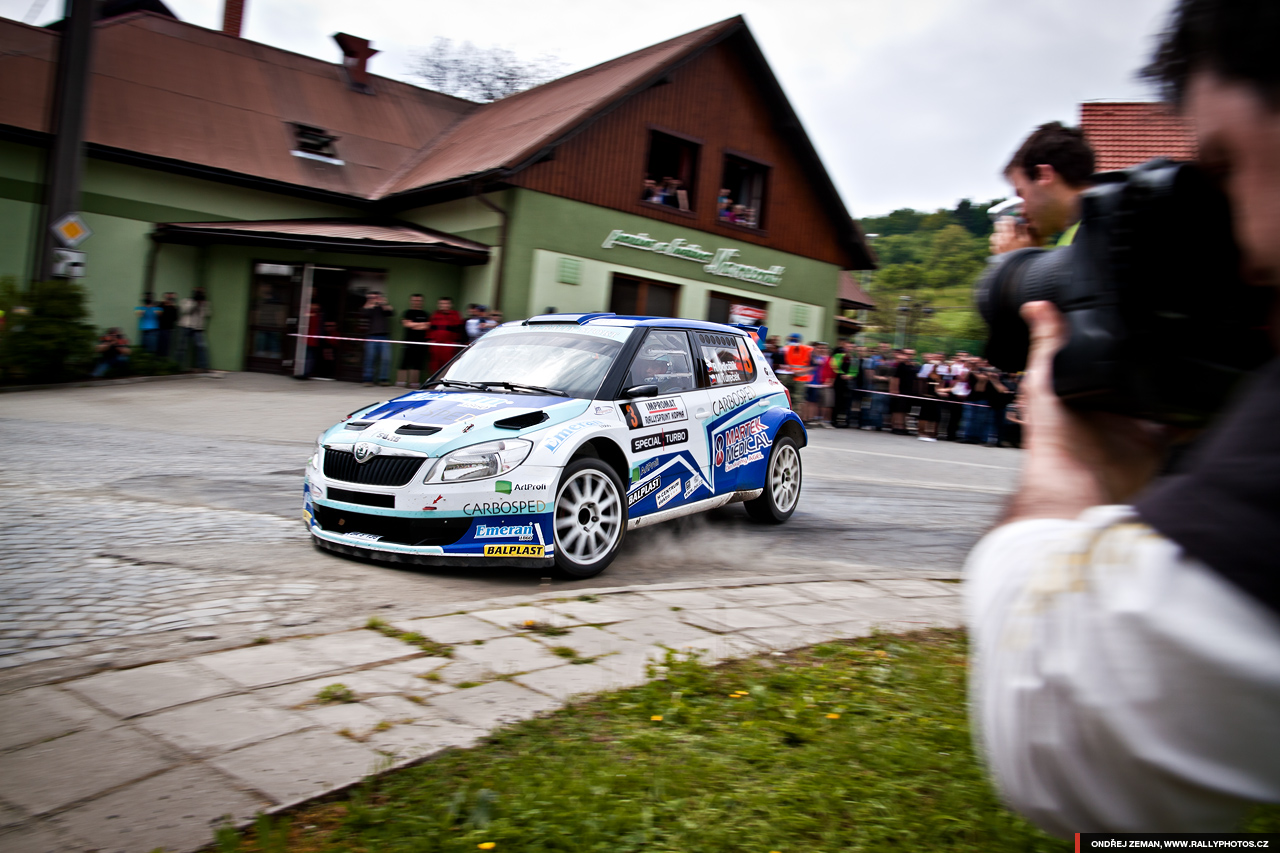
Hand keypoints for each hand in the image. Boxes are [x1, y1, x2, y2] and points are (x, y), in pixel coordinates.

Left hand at [990, 216, 1038, 254]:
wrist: (1020, 268)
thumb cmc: (1027, 253)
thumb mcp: (1030, 241)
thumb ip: (1026, 230)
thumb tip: (1024, 222)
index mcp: (1012, 235)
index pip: (1007, 221)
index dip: (1008, 217)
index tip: (1009, 216)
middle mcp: (1003, 239)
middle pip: (998, 226)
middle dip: (1001, 223)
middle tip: (1004, 222)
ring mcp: (999, 247)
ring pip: (994, 235)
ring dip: (998, 233)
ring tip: (1002, 233)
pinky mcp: (997, 253)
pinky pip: (992, 246)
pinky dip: (995, 243)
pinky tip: (1000, 243)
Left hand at [1003, 302, 1171, 522]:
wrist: (1077, 483)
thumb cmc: (1050, 438)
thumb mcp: (1042, 381)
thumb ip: (1045, 345)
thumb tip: (1036, 306)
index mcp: (1078, 388)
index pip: (1098, 355)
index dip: (1110, 340)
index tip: (1127, 315)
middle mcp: (1106, 404)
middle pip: (1132, 373)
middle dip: (1147, 359)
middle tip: (1166, 334)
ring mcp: (1132, 422)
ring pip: (1159, 394)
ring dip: (1171, 382)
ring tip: (1185, 358)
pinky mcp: (1154, 440)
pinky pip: (1179, 422)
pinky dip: (1190, 412)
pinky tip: (1198, 397)